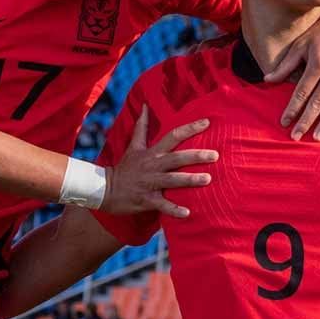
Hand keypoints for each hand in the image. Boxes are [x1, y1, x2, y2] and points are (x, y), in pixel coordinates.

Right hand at [102, 107, 216, 218]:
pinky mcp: (146, 200)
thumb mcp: (133, 146)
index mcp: (152, 152)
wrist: (104, 189)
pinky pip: (162, 205)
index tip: (207, 123)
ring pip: (172, 180)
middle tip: (215, 155)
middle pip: (176, 158)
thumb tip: (145, 106)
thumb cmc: (125, 168)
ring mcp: (150, 183)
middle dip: (196, 156)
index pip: (173, 136)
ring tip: (207, 179)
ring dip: (189, 180)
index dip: (190, 128)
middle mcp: (153, 166)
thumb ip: (142, 126)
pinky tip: (187, 213)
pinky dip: (174, 210)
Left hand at [265, 6, 319, 140]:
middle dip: (306, 121)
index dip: (292, 108)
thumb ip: (285, 65)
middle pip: (317, 102)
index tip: (284, 122)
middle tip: (296, 137)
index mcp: (317, 63)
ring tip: (317, 137)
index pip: (301, 92)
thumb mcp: (300, 45)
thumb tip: (267, 80)